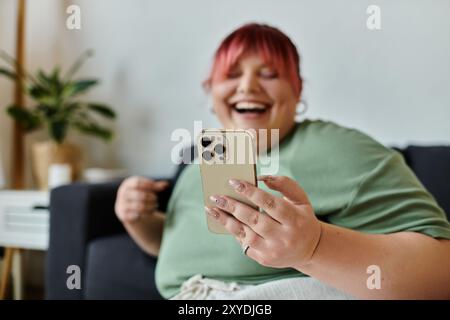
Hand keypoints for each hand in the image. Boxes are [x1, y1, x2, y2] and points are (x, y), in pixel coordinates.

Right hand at [115, 176, 167, 222]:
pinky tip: (150, 211)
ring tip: (155, 205)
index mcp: (127, 184)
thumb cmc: (140, 194)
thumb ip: (156, 186)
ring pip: (139, 206)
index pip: (137, 183)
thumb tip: (166, 184)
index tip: (157, 188)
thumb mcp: (147, 188)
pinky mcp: (124, 215)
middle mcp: (122, 193)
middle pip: (139, 195)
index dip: (149, 185)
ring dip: (150, 206)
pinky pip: (137, 215)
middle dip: (151, 198)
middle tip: (156, 198)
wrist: (129, 208)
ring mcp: (122, 204)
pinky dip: (146, 213)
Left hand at [205, 175, 321, 268]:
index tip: (233, 182)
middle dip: (232, 206)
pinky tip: (224, 221)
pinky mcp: (264, 259)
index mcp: (295, 219)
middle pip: (254, 218)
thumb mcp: (300, 199)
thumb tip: (261, 178)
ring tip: (212, 209)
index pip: (270, 203)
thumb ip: (284, 184)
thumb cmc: (301, 218)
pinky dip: (233, 232)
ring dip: (226, 220)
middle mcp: (284, 236)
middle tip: (216, 196)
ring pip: (245, 233)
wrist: (310, 250)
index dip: (250, 192)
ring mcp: (273, 250)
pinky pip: (244, 244)